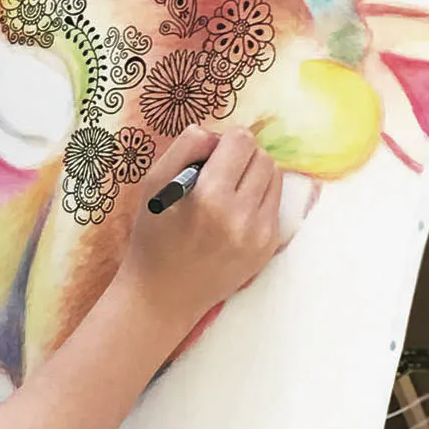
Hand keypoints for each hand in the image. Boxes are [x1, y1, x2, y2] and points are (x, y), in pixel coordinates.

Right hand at [123, 126, 283, 325]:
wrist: (163, 295)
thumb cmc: (152, 237)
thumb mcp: (153, 186)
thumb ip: (184, 148)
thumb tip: (215, 134)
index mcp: (209, 197)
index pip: (241, 140)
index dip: (225, 140)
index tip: (210, 155)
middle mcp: (240, 215)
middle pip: (262, 156)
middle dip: (241, 157)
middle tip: (217, 174)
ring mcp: (259, 234)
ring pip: (275, 177)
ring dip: (254, 176)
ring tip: (228, 192)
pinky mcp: (268, 247)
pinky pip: (275, 204)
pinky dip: (257, 200)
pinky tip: (234, 214)